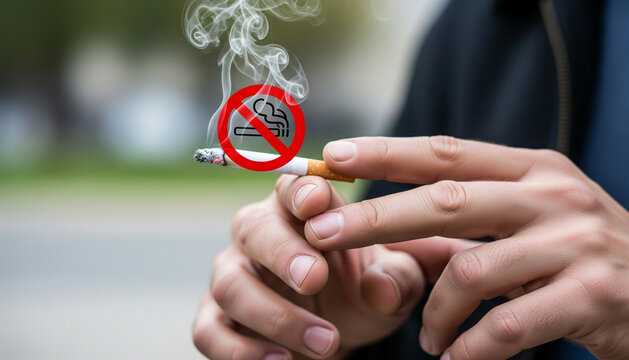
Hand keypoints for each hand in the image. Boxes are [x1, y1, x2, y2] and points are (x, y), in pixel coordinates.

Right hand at [192, 175, 427, 359]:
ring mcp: (234, 275)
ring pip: (230, 283)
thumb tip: (381, 291)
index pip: (293, 185)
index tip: (317, 202)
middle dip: (282, 252)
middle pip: (252, 227)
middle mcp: (259, 234)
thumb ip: (398, 278)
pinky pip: (209, 330)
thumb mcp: (394, 283)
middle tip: (315, 279)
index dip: (301, 191)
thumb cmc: (363, 292)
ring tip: (326, 342)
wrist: (336, 336)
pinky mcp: (216, 318)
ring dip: (275, 315)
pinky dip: (240, 350)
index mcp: (302, 210)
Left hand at [304, 136, 628, 359]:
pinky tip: (455, 359)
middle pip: (445, 199)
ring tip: (427, 340)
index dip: (387, 152)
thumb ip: (470, 225)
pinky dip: (471, 348)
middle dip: (374, 218)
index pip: (447, 152)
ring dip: (435, 312)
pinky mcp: (592, 293)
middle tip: (318, 235)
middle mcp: (553, 195)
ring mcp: (575, 241)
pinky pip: (508, 326)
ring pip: (471, 270)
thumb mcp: (531, 226)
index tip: (333, 157)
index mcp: (533, 170)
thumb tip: (392, 231)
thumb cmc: (585, 260)